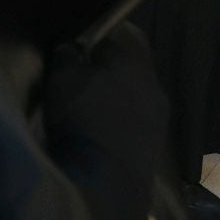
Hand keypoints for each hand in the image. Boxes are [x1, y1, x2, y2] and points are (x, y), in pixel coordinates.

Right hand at [42, 25, 167, 219]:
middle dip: (104, 73)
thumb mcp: (61, 78)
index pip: (109, 40)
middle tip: (78, 83)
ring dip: (114, 99)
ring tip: (88, 111)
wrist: (107, 179)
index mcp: (132, 61)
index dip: (87, 44)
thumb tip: (71, 46)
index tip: (71, 55)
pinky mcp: (155, 144)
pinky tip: (100, 133)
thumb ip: (66, 55)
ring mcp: (159, 117)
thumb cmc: (81, 117)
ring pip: (132, 96)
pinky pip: (135, 121)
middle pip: (124, 69)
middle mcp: (153, 84)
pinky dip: (119, 122)